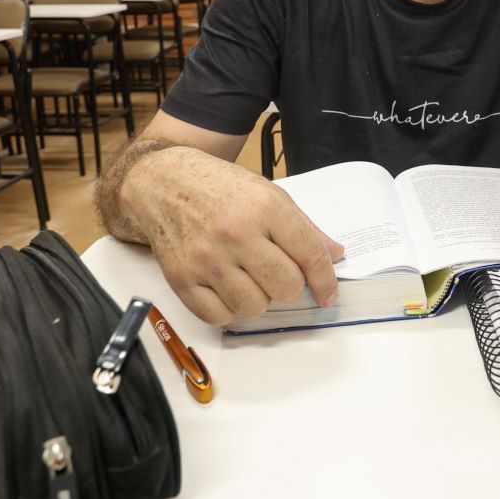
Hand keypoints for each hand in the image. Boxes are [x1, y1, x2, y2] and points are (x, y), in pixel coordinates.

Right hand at [122, 148, 343, 324]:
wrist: (165, 182)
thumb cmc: (221, 187)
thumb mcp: (270, 195)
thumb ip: (304, 228)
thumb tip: (334, 256)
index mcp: (266, 208)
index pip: (310, 256)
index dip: (326, 282)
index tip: (328, 295)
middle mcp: (236, 234)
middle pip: (286, 288)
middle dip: (288, 285)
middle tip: (276, 272)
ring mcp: (206, 258)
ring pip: (254, 307)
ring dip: (258, 298)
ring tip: (248, 278)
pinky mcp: (181, 278)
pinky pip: (219, 317)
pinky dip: (229, 309)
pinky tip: (227, 288)